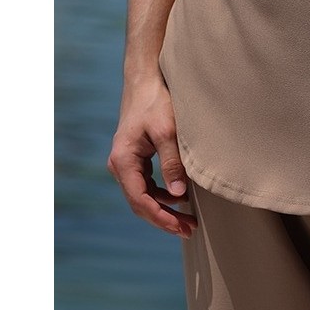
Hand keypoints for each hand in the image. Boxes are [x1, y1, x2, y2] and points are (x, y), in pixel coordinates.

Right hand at [107, 76, 197, 237]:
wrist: (146, 80)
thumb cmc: (156, 102)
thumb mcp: (167, 131)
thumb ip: (172, 163)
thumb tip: (179, 196)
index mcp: (123, 161)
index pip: (140, 199)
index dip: (160, 217)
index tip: (181, 226)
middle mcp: (120, 164)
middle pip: (140, 202)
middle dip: (163, 218)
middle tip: (189, 230)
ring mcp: (126, 162)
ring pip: (143, 196)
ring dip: (163, 209)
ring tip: (187, 221)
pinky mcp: (135, 158)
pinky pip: (146, 185)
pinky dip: (161, 195)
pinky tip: (179, 199)